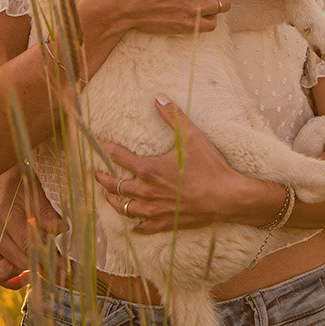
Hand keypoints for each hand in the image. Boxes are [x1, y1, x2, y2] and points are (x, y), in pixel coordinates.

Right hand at [0, 167, 63, 284]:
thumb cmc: (14, 181)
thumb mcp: (33, 190)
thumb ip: (47, 212)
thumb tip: (63, 229)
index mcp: (3, 214)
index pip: (28, 245)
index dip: (47, 259)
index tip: (63, 268)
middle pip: (17, 261)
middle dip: (40, 269)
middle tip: (57, 271)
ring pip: (0, 274)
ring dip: (20, 275)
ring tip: (38, 269)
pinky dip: (7, 276)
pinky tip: (23, 272)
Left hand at [94, 99, 263, 232]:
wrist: (227, 197)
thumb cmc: (210, 167)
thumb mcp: (192, 136)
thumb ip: (173, 116)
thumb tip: (159, 98)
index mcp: (148, 169)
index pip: (119, 157)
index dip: (107, 148)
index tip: (100, 143)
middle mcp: (146, 191)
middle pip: (114, 186)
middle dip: (103, 178)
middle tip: (97, 173)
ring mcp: (154, 209)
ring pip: (124, 208)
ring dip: (113, 201)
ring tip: (108, 196)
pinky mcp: (165, 223)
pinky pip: (143, 227)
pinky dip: (135, 225)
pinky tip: (133, 225)